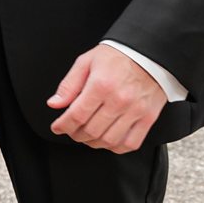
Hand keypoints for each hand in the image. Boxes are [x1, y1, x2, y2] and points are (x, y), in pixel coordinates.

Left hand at [47, 45, 166, 153]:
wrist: (148, 55)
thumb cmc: (116, 57)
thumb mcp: (85, 62)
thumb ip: (69, 85)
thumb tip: (54, 104)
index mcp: (101, 85)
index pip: (77, 115)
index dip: (63, 125)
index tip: (57, 127)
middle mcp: (119, 100)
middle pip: (92, 130)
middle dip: (75, 134)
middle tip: (70, 131)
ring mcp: (135, 111)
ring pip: (109, 140)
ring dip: (93, 143)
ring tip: (86, 136)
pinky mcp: (148, 118)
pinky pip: (131, 143)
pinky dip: (116, 147)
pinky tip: (107, 141)